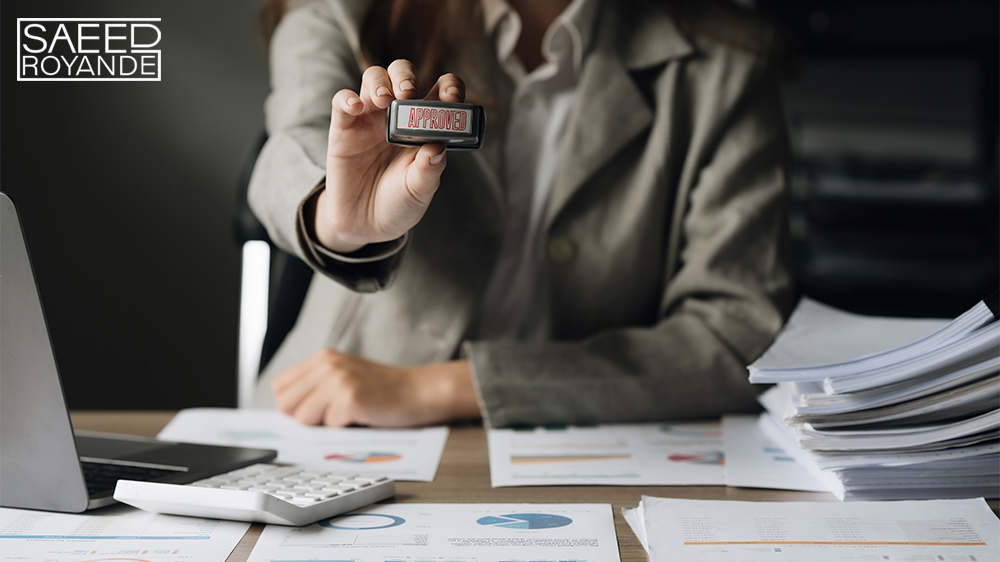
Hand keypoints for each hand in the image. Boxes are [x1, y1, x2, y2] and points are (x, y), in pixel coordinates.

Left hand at [272, 349, 480, 426]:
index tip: (315, 411)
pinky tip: (363, 418)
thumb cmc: (386, 392)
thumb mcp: (347, 377)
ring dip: (325, 425)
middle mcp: (328, 365)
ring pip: (303, 419)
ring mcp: (338, 380)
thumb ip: (318, 387)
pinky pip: (329, 426)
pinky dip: (345, 430)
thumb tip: (288, 414)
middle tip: (333, 417)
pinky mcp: (351, 398)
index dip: (294, 406)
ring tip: (349, 416)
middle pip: (285, 404)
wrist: (421, 391)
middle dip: (305, 418)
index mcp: (323, 358)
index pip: (280, 388)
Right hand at [316, 59, 465, 252]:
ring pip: (373, 78)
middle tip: (409, 93)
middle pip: (403, 74)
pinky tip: (355, 107)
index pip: (440, 91)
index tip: (453, 98)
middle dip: (407, 76)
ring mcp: (370, 118)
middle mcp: (398, 114)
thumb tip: (438, 149)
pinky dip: (347, 98)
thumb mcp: (419, 191)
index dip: (449, 87)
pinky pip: (341, 102)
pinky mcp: (344, 128)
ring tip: (386, 100)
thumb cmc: (399, 202)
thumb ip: (429, 171)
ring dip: (380, 82)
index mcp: (425, 125)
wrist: (366, 224)